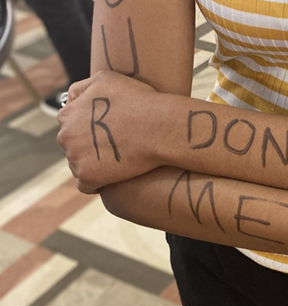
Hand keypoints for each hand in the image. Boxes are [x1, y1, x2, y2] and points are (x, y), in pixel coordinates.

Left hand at [57, 70, 158, 193]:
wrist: (160, 127)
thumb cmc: (139, 101)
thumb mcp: (106, 78)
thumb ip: (82, 88)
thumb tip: (70, 100)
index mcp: (68, 114)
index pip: (69, 125)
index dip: (88, 128)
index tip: (106, 131)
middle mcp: (66, 136)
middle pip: (72, 146)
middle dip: (88, 147)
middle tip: (114, 146)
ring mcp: (76, 158)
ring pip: (79, 165)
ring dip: (94, 164)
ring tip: (117, 161)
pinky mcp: (89, 177)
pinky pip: (87, 185)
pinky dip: (97, 183)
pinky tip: (113, 177)